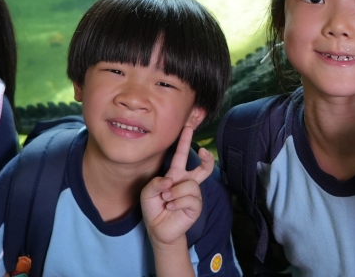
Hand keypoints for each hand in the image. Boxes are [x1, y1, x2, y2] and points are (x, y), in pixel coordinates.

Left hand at [141, 126, 215, 249]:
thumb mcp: (148, 192)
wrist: (158, 229)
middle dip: (207, 158)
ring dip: (173, 193)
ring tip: (166, 200)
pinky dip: (176, 203)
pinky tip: (171, 208)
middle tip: (204, 152)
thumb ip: (156, 182)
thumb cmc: (154, 207)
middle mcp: (187, 181)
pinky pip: (189, 198)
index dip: (185, 140)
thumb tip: (171, 181)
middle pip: (204, 167)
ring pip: (189, 185)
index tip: (188, 125)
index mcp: (175, 174)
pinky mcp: (196, 206)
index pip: (182, 155)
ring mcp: (193, 194)